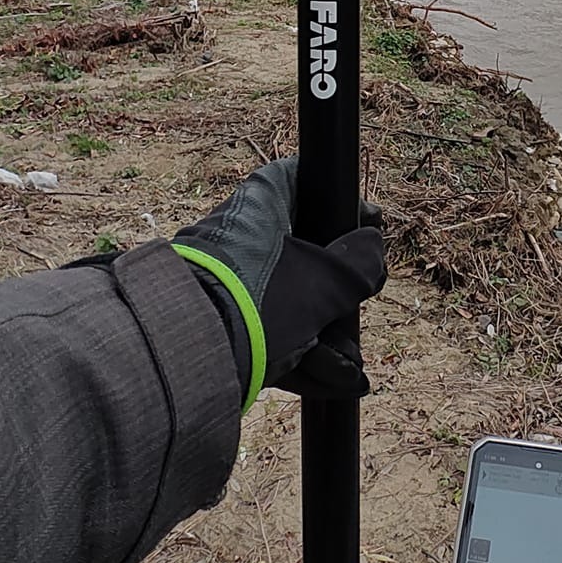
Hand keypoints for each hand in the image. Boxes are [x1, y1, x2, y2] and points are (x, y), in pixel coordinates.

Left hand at [172, 157, 385, 408]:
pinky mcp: (225, 325)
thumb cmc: (260, 300)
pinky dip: (304, 357)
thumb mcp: (325, 280)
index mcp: (260, 207)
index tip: (367, 222)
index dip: (337, 198)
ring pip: (291, 301)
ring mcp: (232, 284)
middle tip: (357, 309)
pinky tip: (339, 383)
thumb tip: (373, 247)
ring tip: (349, 368)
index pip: (300, 180)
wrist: (187, 354)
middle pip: (304, 253)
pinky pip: (272, 334)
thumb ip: (359, 263)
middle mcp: (242, 239)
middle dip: (339, 294)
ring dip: (327, 336)